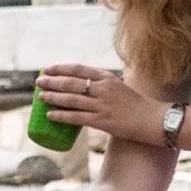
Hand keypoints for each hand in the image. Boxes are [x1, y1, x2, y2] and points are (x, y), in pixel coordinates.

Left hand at [37, 65, 166, 145]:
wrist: (152, 120)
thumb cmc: (136, 105)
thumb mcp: (119, 87)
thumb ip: (102, 85)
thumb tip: (83, 88)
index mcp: (107, 78)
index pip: (79, 69)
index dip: (61, 68)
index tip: (48, 69)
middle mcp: (103, 89)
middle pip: (72, 83)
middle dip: (52, 82)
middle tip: (38, 82)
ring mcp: (102, 105)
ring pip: (72, 99)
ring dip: (53, 97)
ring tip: (40, 97)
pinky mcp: (102, 121)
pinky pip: (77, 117)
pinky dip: (62, 116)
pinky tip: (51, 115)